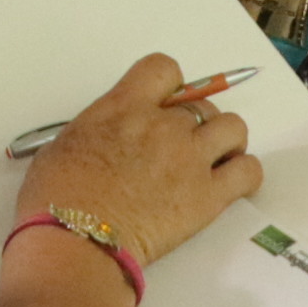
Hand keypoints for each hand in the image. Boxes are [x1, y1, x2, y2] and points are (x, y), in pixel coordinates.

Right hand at [16, 55, 259, 272]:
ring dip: (226, 140)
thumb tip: (112, 138)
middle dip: (196, 121)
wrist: (77, 237)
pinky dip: (244, 173)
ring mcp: (191, 159)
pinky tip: (229, 183)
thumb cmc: (58, 193)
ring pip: (233, 128)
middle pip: (201, 104)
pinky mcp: (210, 196)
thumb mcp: (67, 142)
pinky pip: (249, 171)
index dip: (170, 85)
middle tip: (182, 145)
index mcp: (124, 106)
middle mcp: (163, 125)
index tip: (164, 104)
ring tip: (213, 159)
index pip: (164, 69)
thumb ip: (100, 129)